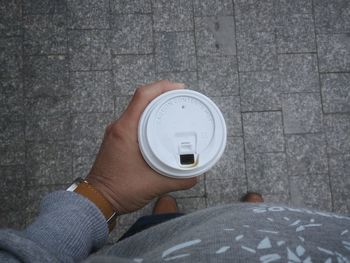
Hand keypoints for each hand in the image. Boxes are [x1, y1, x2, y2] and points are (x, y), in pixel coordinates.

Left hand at [87, 80, 197, 213]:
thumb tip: (195, 176)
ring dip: (154, 104)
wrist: (97, 200)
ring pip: (136, 108)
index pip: (142, 96)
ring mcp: (116, 133)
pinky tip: (159, 125)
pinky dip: (147, 116)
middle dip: (161, 93)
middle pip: (140, 98)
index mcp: (125, 130)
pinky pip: (134, 120)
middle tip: (181, 96)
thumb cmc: (118, 190)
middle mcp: (119, 127)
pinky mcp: (117, 140)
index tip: (179, 88)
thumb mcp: (153, 185)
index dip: (162, 86)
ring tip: (172, 107)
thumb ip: (178, 180)